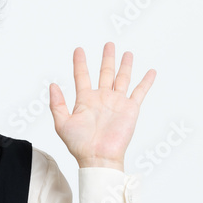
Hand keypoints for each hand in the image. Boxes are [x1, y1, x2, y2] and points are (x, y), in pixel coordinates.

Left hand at [49, 42, 155, 170]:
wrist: (99, 157)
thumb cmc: (80, 145)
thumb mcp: (62, 123)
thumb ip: (57, 104)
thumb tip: (52, 85)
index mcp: (85, 100)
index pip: (82, 76)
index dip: (80, 62)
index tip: (79, 50)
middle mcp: (102, 98)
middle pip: (105, 73)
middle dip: (107, 58)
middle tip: (108, 44)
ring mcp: (117, 102)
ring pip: (122, 78)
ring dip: (125, 65)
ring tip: (127, 52)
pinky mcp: (130, 109)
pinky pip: (140, 92)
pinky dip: (146, 81)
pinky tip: (150, 71)